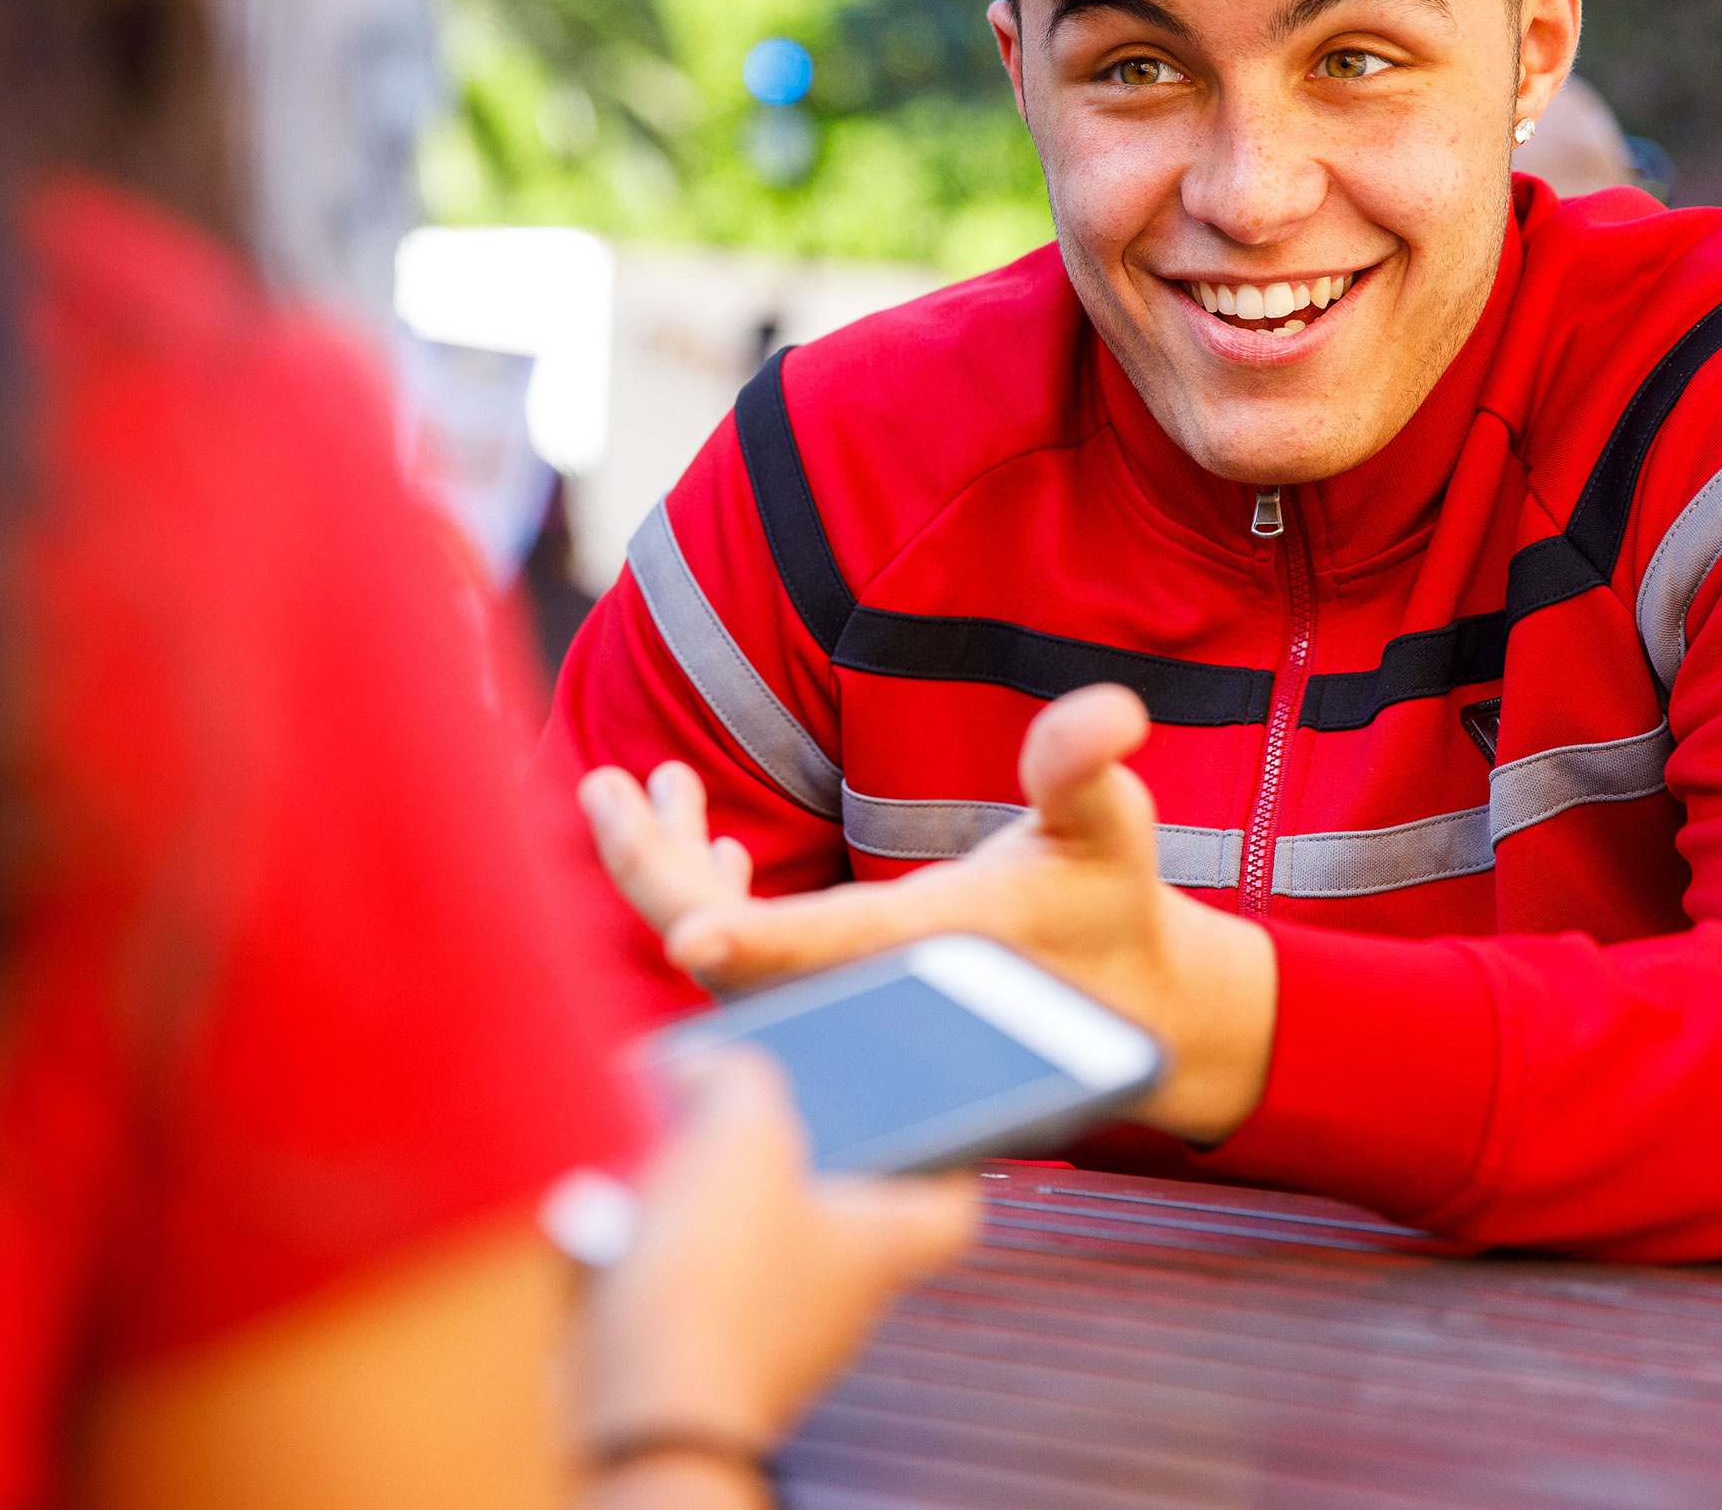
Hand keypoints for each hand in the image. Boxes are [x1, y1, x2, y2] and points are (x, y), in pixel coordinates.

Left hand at [578, 687, 1278, 1141]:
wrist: (1117, 1010)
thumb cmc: (1107, 903)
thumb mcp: (1109, 828)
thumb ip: (1084, 768)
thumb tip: (1111, 710)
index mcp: (931, 949)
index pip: (832, 951)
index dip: (758, 941)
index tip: (687, 931)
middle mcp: (870, 994)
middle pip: (735, 956)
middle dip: (657, 873)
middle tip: (604, 786)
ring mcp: (841, 1008)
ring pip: (726, 959)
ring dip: (674, 872)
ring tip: (643, 785)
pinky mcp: (830, 1002)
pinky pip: (742, 966)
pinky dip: (709, 901)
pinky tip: (712, 839)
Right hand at [579, 1047, 974, 1470]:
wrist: (639, 1407)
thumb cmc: (717, 1284)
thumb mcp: (740, 1136)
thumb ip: (738, 1078)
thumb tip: (710, 1066)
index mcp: (877, 1243)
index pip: (951, 1203)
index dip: (945, 1150)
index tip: (924, 1113)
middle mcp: (837, 1298)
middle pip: (833, 1205)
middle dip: (780, 1147)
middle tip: (737, 1100)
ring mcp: (769, 1332)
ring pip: (752, 1239)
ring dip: (705, 1189)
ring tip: (657, 1142)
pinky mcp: (701, 1354)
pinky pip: (688, 1277)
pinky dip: (657, 1239)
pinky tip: (616, 1208)